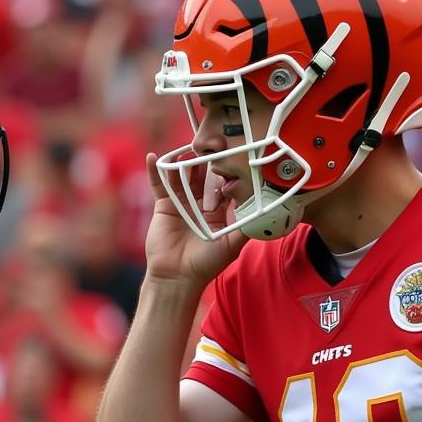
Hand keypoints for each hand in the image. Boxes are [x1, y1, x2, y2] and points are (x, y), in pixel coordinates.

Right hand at [143, 152, 246, 287]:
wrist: (177, 277)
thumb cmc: (206, 264)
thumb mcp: (232, 246)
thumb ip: (247, 228)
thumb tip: (267, 212)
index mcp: (216, 213)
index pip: (223, 187)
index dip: (227, 172)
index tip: (233, 156)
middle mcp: (199, 206)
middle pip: (202, 177)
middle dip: (206, 162)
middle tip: (211, 145)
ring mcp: (180, 205)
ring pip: (182, 177)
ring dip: (183, 162)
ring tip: (188, 147)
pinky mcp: (163, 207)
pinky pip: (159, 186)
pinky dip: (155, 172)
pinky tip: (154, 157)